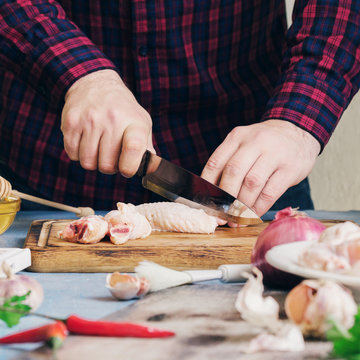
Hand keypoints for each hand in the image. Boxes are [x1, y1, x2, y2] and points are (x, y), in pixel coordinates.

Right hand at [61, 69, 154, 176]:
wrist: (96, 84)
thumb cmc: (123, 111)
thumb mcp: (141, 124)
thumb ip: (146, 149)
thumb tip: (149, 170)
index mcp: (134, 122)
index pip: (134, 148)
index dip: (129, 167)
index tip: (127, 169)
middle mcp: (112, 119)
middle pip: (107, 165)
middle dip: (109, 167)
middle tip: (111, 155)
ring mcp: (89, 120)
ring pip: (88, 163)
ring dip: (93, 162)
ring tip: (98, 148)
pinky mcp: (71, 122)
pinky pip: (72, 155)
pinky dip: (78, 154)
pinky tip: (85, 142)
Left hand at [201, 120, 320, 217]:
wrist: (298, 133)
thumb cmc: (264, 146)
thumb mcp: (244, 145)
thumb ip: (228, 164)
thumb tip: (212, 196)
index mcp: (237, 137)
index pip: (216, 162)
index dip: (208, 186)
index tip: (206, 204)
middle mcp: (255, 142)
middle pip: (233, 172)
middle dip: (225, 198)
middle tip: (222, 216)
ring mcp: (274, 154)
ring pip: (252, 183)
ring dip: (242, 206)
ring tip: (237, 219)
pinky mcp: (290, 168)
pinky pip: (270, 192)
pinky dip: (259, 207)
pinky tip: (253, 214)